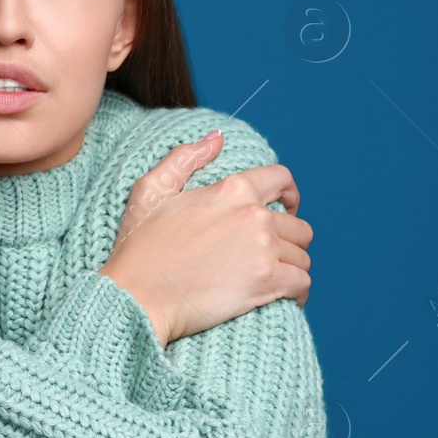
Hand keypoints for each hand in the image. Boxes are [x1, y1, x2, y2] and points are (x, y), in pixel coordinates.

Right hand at [99, 131, 313, 347]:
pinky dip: (298, 293)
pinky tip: (286, 299)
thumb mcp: (150, 192)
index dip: (290, 194)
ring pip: (302, 257)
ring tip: (273, 280)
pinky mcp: (267, 281)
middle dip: (288, 241)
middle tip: (270, 255)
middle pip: (298, 226)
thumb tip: (217, 138)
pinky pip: (302, 283)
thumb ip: (184, 158)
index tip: (287, 208)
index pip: (281, 179)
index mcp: (231, 190)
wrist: (135, 298)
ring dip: (290, 268)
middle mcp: (253, 216)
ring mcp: (263, 249)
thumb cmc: (138, 249)